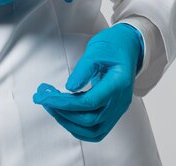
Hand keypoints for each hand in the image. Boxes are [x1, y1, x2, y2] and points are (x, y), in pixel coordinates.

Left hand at [32, 23, 142, 141]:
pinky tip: (66, 115)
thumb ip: (83, 70)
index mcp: (119, 83)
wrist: (129, 46)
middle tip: (46, 99)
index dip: (65, 103)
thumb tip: (69, 88)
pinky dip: (79, 127)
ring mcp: (119, 108)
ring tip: (53, 107)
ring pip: (93, 130)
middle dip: (63, 112)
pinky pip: (97, 130)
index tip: (46, 97)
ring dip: (69, 122)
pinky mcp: (114, 111)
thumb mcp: (97, 50)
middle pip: (90, 120)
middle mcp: (121, 100)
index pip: (90, 102)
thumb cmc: (114, 45)